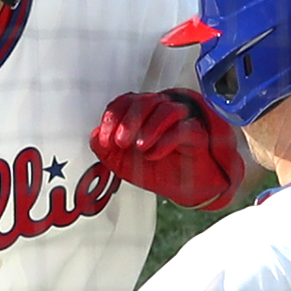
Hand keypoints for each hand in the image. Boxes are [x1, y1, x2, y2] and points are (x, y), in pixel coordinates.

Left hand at [92, 89, 243, 210]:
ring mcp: (181, 120)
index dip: (112, 118)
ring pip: (165, 108)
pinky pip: (183, 127)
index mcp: (141, 116)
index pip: (124, 103)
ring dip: (148, 127)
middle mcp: (160, 112)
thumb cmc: (160, 171)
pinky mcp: (196, 132)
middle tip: (121, 142)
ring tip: (140, 148)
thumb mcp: (125, 166)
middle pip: (143, 101)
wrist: (187, 189)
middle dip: (128, 121)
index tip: (104, 139)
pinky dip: (165, 140)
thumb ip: (107, 152)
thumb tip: (94, 136)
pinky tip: (154, 154)